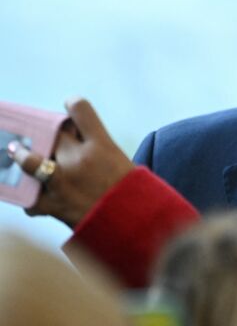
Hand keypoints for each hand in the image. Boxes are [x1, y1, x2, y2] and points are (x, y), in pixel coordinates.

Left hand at [8, 97, 133, 227]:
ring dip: (22, 154)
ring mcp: (63, 181)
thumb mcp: (118, 158)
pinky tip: (28, 190)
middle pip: (54, 132)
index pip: (80, 109)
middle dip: (52, 132)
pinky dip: (28, 192)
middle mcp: (80, 158)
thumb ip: (96, 144)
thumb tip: (72, 134)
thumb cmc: (128, 189)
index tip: (69, 105)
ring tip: (15, 150)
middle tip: (50, 135)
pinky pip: (29, 194)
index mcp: (101, 144)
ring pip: (30, 159)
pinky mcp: (53, 204)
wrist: (132, 222)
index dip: (72, 103)